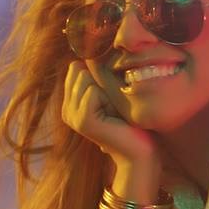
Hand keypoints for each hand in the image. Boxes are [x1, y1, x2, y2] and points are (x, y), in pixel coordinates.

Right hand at [62, 61, 161, 201]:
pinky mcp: (82, 121)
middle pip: (81, 72)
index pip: (78, 68)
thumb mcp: (113, 95)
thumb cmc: (132, 122)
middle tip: (115, 108)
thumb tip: (83, 57)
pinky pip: (92, 92)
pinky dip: (109, 100)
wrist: (141, 150)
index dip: (101, 78)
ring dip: (108, 93)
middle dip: (104, 85)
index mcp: (71, 102)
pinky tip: (114, 118)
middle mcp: (67, 109)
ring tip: (115, 113)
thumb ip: (97, 76)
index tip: (112, 100)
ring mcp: (72, 116)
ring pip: (86, 80)